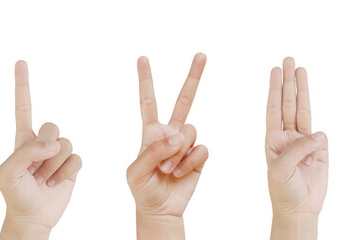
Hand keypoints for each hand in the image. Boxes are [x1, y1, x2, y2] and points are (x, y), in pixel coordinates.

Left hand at [0, 61, 81, 238]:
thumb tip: (53, 143)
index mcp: (22, 139)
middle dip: (46, 148)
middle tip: (36, 170)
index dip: (23, 85)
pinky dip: (66, 173)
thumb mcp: (9, 172)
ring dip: (54, 166)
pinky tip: (56, 183)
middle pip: (53, 126)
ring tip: (43, 180)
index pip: (24, 106)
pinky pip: (77, 159)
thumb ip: (27, 151)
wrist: (34, 216)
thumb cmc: (15, 194)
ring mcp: (57, 153)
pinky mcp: (71, 165)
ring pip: (66, 144)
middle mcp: (41, 142)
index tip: (22, 62)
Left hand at [126, 54, 208, 238]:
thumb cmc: (143, 189)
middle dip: (193, 77)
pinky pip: (200, 150)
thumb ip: (153, 151)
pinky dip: (189, 162)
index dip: (146, 80)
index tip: (143, 59)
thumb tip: (177, 138)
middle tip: (201, 55)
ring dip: (177, 152)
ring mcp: (186, 144)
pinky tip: (180, 172)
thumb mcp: (136, 171)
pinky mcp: (199, 156)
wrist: (161, 208)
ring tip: (167, 169)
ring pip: (190, 131)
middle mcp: (170, 133)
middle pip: (184, 100)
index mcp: (151, 132)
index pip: (148, 101)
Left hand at [266, 57, 327, 239]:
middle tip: (289, 60)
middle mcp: (288, 137)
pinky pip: (321, 137)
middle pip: (288, 104)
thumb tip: (318, 134)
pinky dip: (319, 135)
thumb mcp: (282, 170)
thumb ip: (298, 149)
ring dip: (303, 91)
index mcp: (273, 140)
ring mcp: (304, 143)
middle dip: (289, 82)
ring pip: (304, 111)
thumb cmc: (284, 192)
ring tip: (301, 70)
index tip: (275, 71)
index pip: (274, 109)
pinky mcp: (320, 151)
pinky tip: (317, 141)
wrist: (300, 210)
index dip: (275, 89)